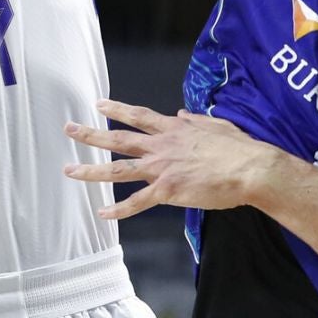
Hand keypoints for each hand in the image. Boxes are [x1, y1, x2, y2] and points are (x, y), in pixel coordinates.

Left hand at [62, 100, 284, 219]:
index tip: (98, 104)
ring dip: (91, 170)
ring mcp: (161, 168)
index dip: (116, 110)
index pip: (138, 116)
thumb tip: (181, 113)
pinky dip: (118, 209)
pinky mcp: (167, 191)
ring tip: (69, 170)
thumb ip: (193, 120)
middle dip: (91, 134)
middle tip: (69, 129)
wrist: (249, 168)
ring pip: (118, 169)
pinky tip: (102, 213)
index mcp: (173, 129)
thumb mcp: (214, 125)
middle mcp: (161, 146)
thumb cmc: (237, 147)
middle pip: (118, 139)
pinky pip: (137, 202)